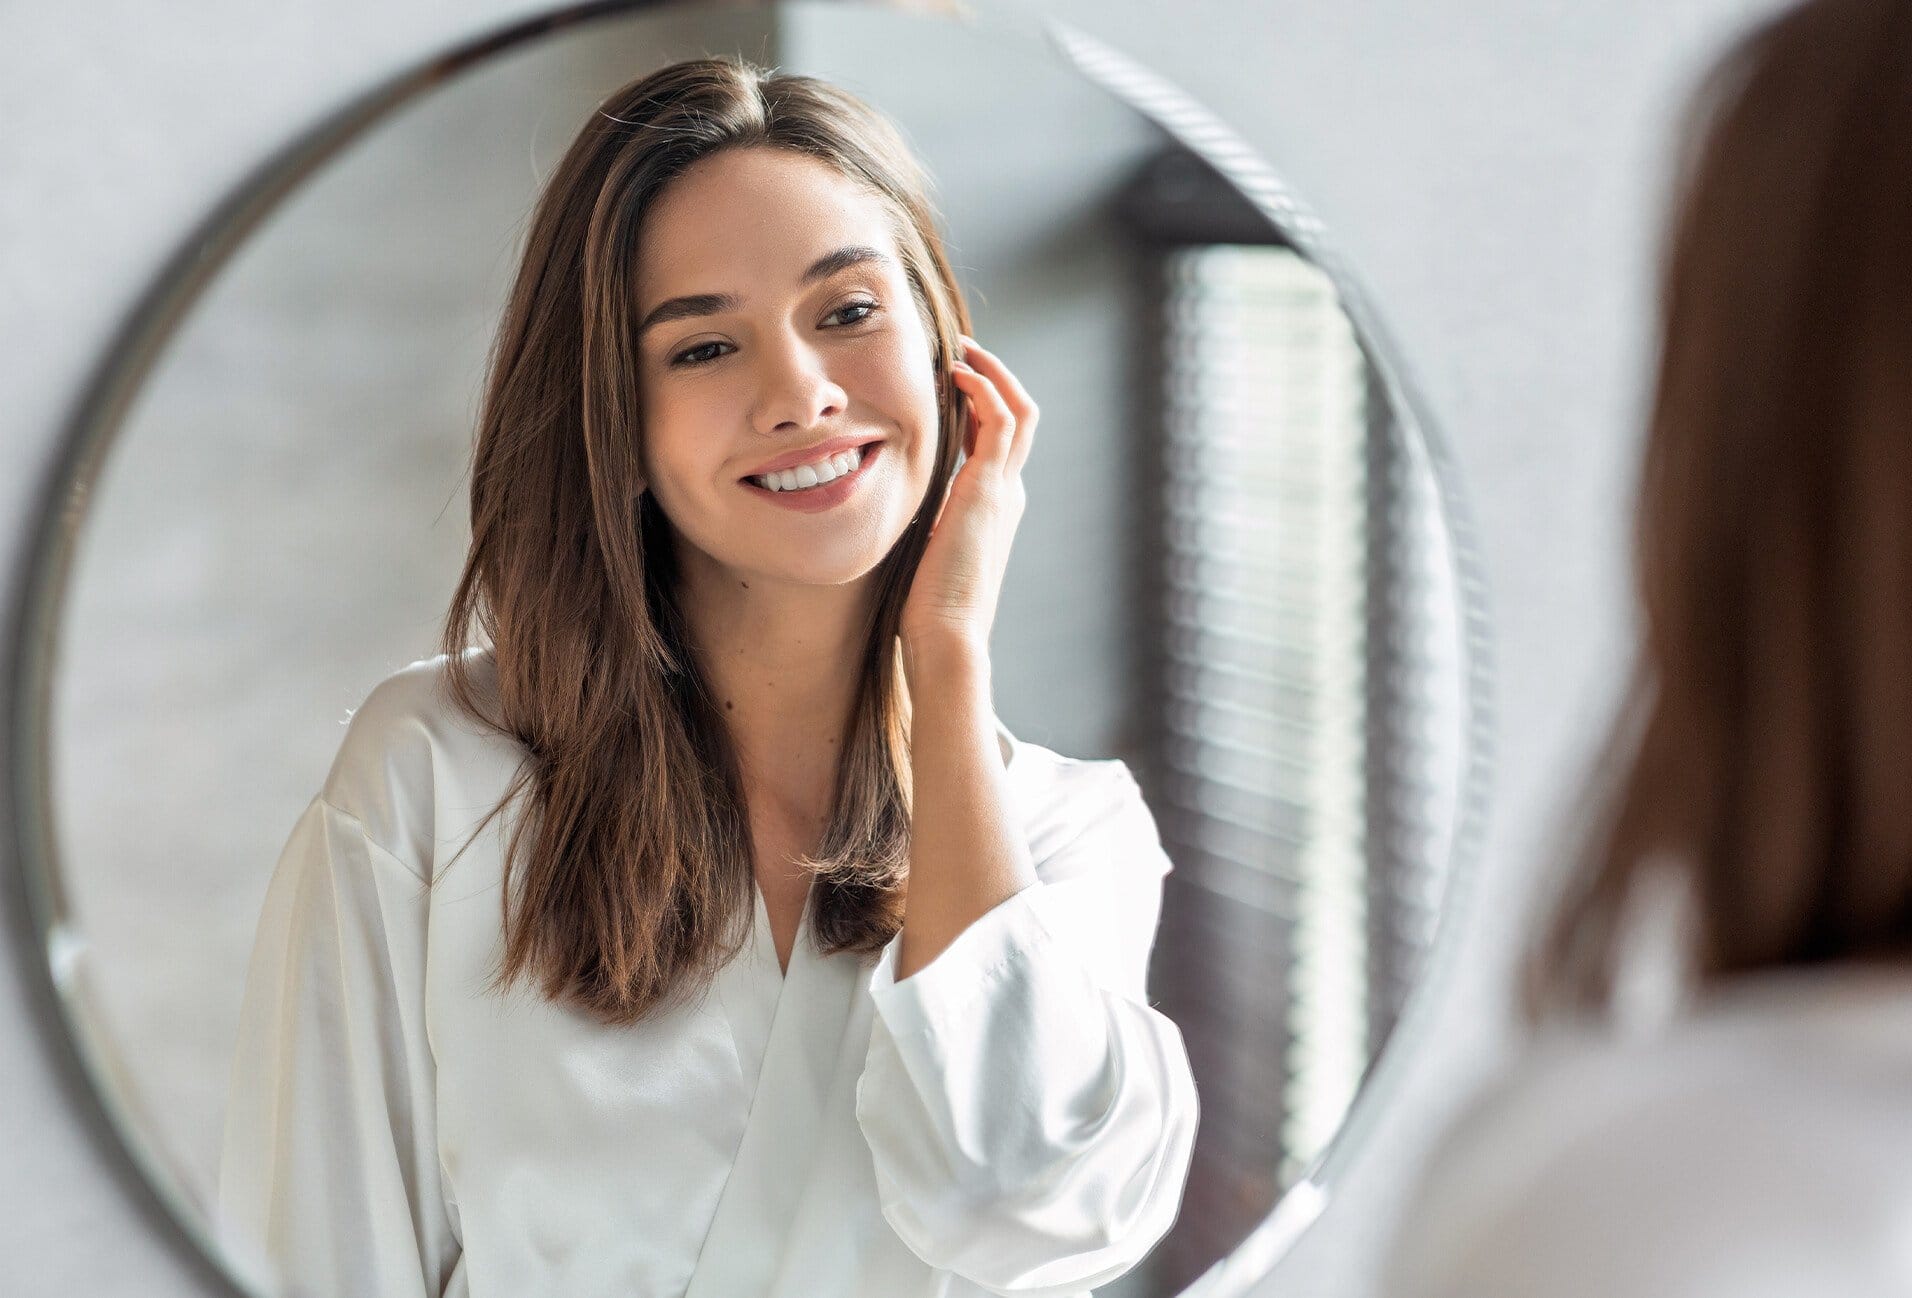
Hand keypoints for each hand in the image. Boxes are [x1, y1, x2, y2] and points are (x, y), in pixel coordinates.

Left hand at [898, 334, 1038, 665]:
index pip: (994, 443)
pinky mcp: (991, 487)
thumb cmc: (927, 608)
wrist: (948, 635)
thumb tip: (890, 514)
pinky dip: (985, 389)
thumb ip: (919, 525)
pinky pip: (1001, 419)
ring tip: (962, 351)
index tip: (948, 385)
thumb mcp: (922, 553)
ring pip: (1019, 411)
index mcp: (991, 510)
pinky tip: (958, 374)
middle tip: (961, 353)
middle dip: (993, 380)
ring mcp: (1003, 489)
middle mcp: (1006, 494)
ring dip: (993, 374)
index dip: (976, 409)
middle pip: (1018, 419)